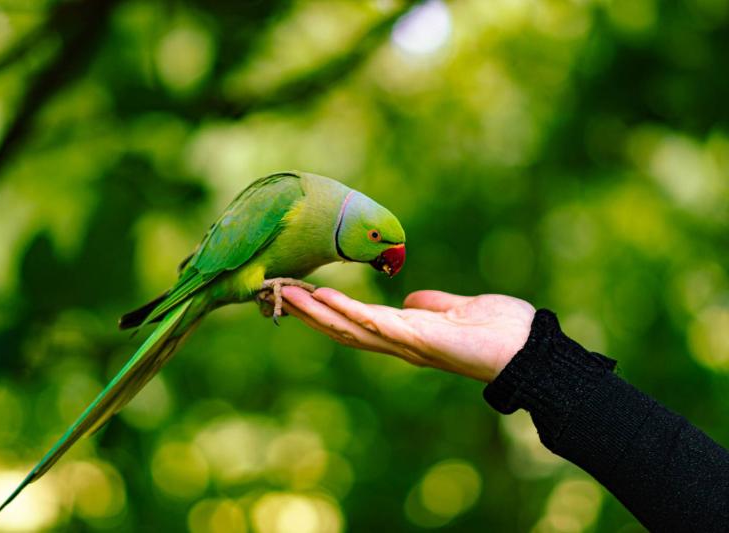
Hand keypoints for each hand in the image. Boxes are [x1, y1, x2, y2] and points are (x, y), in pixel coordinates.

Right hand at [281, 287, 534, 381]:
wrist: (530, 350)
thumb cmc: (501, 330)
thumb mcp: (459, 309)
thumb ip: (434, 305)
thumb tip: (413, 300)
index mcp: (407, 334)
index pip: (356, 323)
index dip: (326, 310)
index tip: (298, 291)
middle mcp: (400, 343)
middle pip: (342, 329)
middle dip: (309, 312)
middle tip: (275, 292)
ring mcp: (408, 344)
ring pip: (351, 329)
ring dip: (318, 312)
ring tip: (288, 293)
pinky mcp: (421, 340)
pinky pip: (378, 325)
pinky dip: (350, 312)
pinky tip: (327, 298)